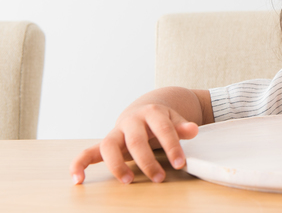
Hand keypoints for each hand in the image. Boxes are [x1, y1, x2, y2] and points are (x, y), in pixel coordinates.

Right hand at [70, 104, 198, 184]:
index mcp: (151, 113)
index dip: (172, 147)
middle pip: (136, 141)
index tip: (180, 164)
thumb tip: (193, 129)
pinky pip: (87, 152)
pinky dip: (79, 165)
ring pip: (109, 145)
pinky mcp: (105, 143)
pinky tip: (77, 180)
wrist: (145, 111)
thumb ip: (182, 126)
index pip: (163, 130)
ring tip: (128, 181)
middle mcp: (131, 121)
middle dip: (147, 161)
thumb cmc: (161, 121)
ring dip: (117, 165)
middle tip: (159, 177)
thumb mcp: (174, 120)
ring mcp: (116, 132)